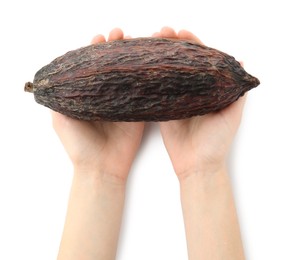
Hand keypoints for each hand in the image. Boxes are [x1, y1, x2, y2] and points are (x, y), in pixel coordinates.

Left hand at [52, 28, 143, 181]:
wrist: (100, 167)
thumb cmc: (78, 145)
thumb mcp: (60, 118)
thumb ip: (59, 96)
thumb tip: (59, 74)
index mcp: (89, 95)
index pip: (94, 66)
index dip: (96, 50)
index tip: (99, 38)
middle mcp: (107, 95)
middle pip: (113, 66)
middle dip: (116, 48)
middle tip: (119, 35)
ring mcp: (124, 102)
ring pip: (129, 74)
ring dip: (131, 57)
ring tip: (133, 41)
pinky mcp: (139, 111)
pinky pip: (143, 90)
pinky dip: (145, 75)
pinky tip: (146, 61)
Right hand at [155, 27, 246, 177]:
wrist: (198, 165)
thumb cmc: (217, 142)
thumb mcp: (232, 114)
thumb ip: (236, 91)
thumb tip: (241, 64)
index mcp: (208, 89)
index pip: (200, 59)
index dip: (192, 44)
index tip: (182, 33)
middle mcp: (191, 90)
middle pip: (180, 62)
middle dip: (171, 45)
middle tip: (162, 33)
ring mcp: (175, 98)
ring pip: (166, 72)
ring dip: (158, 56)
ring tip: (150, 42)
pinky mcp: (162, 109)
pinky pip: (155, 89)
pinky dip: (149, 76)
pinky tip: (143, 64)